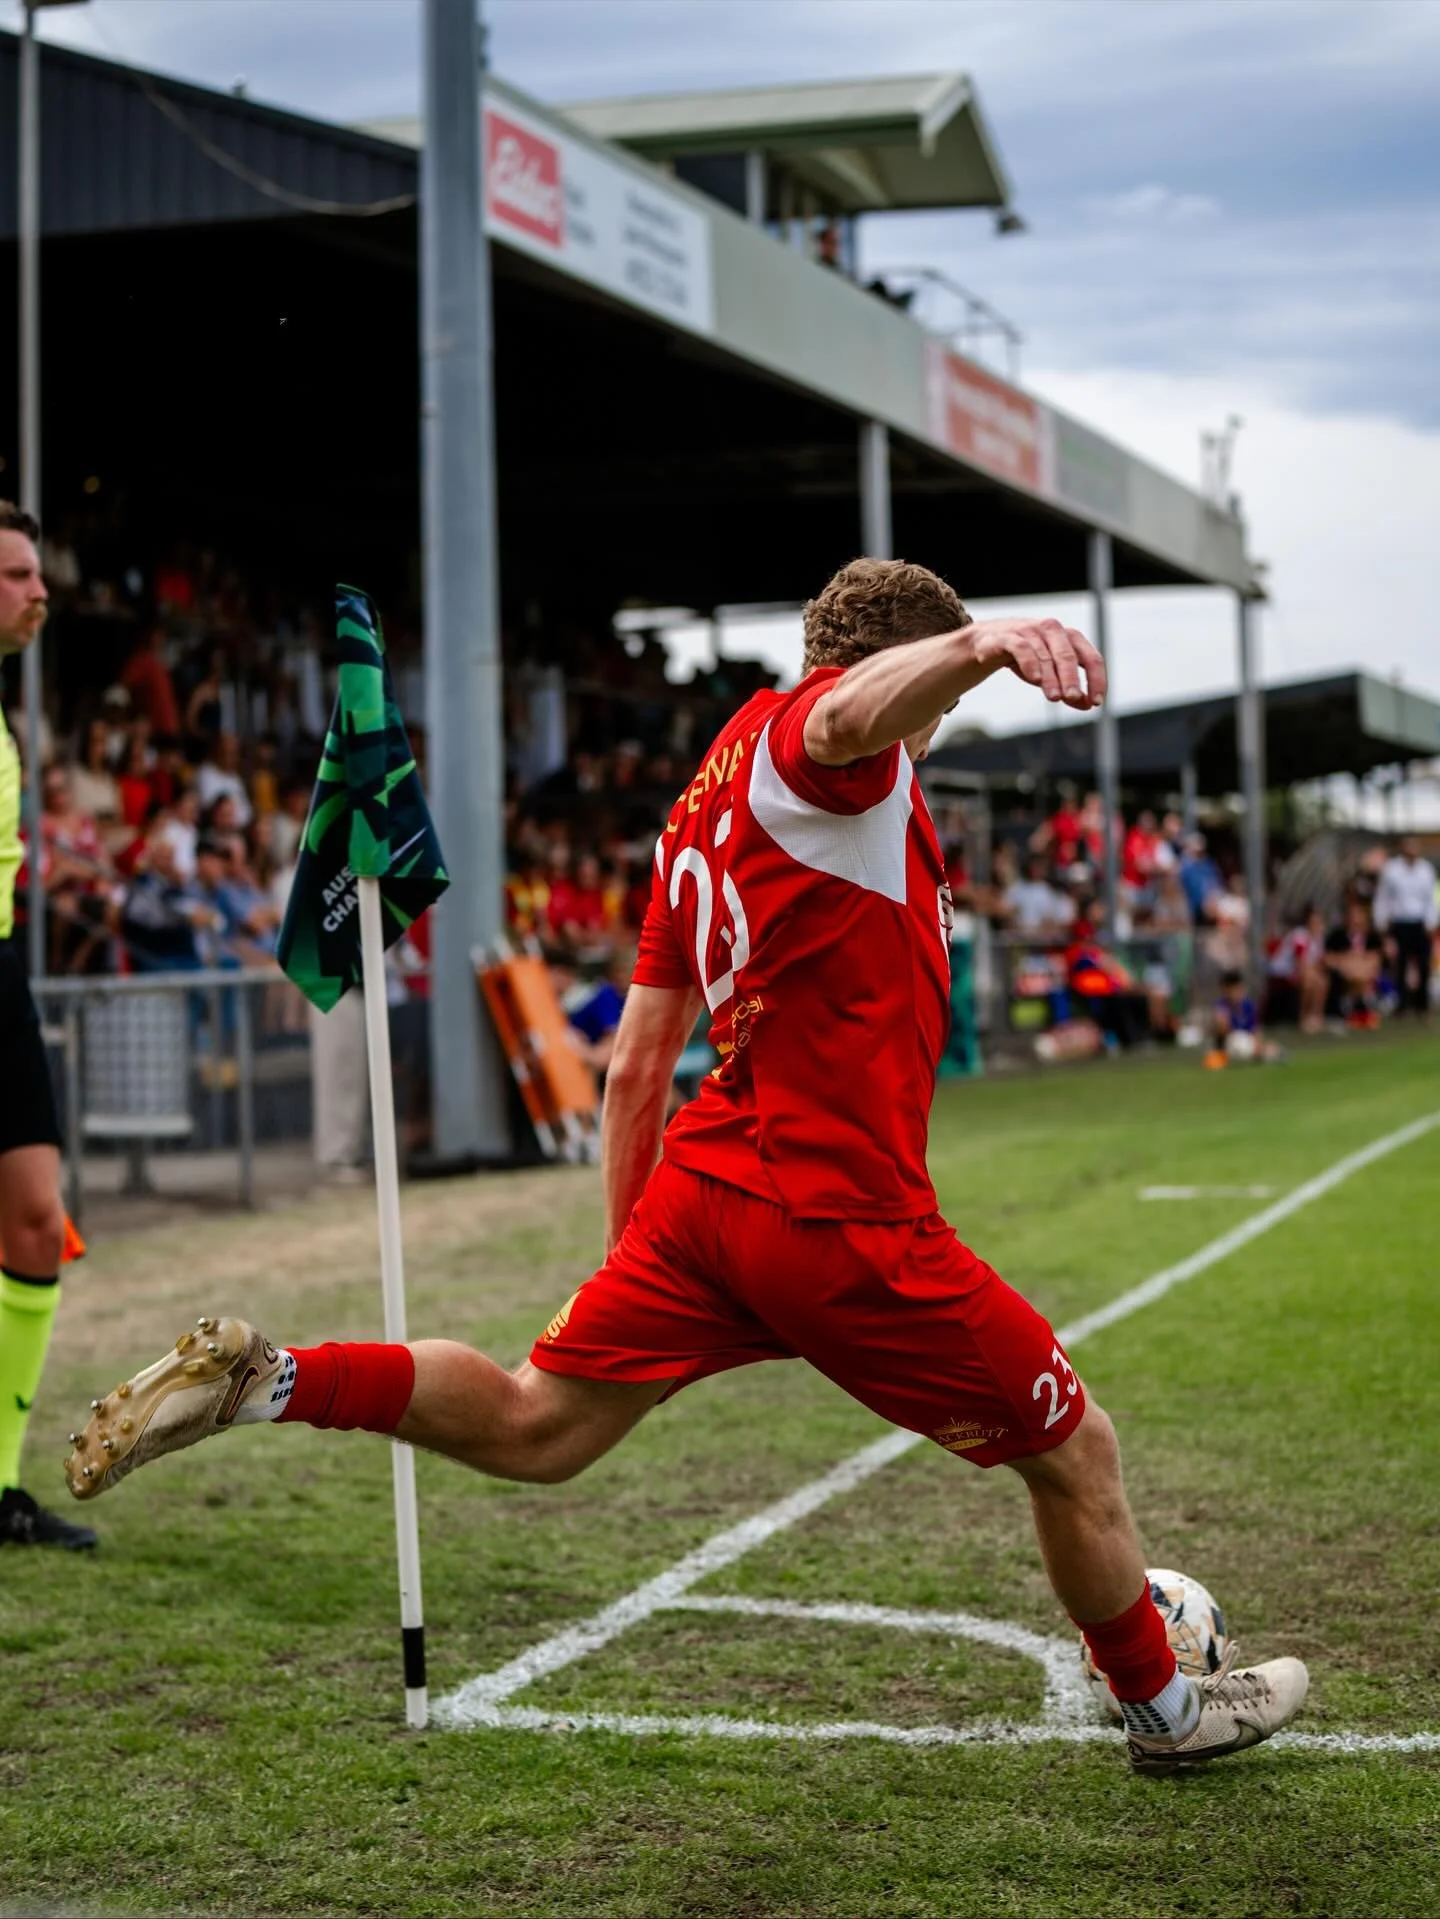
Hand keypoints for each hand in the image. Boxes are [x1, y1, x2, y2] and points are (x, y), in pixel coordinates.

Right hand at [968, 618, 1106, 710]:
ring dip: (1051, 677)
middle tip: (1073, 697)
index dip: (1097, 679)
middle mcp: (1052, 630)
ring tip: (1054, 698)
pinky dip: (1030, 662)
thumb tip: (1089, 705)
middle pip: (1068, 655)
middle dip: (1071, 678)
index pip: (1091, 658)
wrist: (987, 643)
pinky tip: (1035, 678)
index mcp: (1070, 638)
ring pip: (1044, 654)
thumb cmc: (1027, 658)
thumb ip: (1069, 690)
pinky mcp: (1007, 636)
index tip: (1096, 701)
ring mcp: (1030, 631)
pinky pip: (1021, 647)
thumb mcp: (1050, 675)